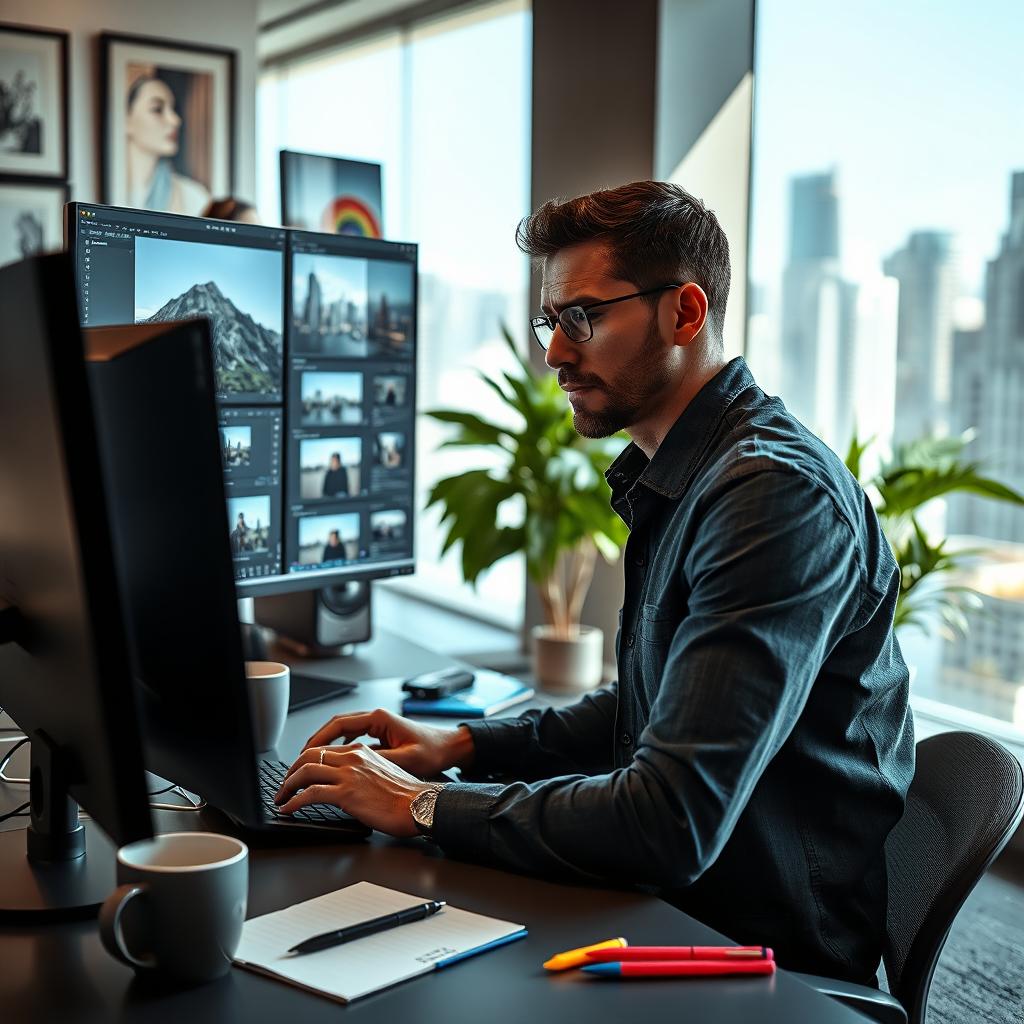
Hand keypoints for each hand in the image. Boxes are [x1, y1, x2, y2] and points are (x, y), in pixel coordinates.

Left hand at [274, 744, 431, 837]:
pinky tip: (289, 809)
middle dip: (290, 771)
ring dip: (287, 786)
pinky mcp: (346, 793)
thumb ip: (362, 772)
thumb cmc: (407, 796)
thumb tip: (346, 783)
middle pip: (309, 755)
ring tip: (281, 798)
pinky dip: (294, 801)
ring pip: (305, 771)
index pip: (324, 750)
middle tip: (284, 785)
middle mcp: (353, 757)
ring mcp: (348, 774)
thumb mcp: (383, 773)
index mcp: (361, 751)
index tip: (297, 774)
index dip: (304, 761)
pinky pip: (310, 794)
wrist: (419, 805)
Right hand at [301, 708, 474, 777]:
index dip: (319, 738)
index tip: (305, 753)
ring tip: (313, 762)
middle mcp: (376, 718)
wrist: (450, 748)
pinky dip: (340, 747)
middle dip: (317, 742)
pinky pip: (353, 737)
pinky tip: (334, 760)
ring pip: (344, 731)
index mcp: (379, 719)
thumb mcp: (406, 759)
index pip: (339, 724)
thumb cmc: (433, 751)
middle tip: (301, 759)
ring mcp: (378, 725)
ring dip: (328, 744)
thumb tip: (353, 768)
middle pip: (337, 726)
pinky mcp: (381, 734)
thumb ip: (379, 761)